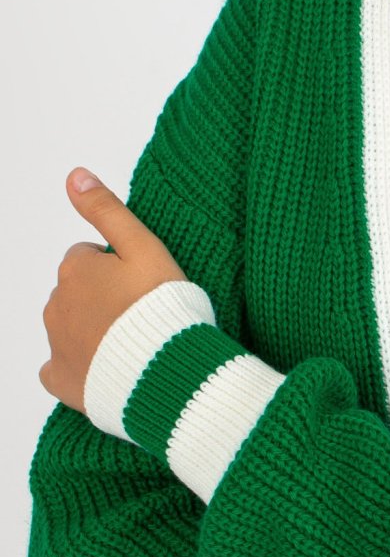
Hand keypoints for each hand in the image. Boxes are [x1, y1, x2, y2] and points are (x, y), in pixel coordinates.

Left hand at [39, 167, 188, 414]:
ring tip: (133, 342)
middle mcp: (56, 304)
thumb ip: (108, 210)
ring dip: (92, 330)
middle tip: (141, 313)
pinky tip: (107, 369)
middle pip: (76, 292)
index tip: (143, 284)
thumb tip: (75, 176)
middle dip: (101, 298)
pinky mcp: (61, 380)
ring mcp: (56, 344)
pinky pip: (59, 370)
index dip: (117, 269)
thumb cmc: (163, 308)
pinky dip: (79, 368)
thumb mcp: (144, 247)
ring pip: (68, 327)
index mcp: (75, 270)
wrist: (166, 370)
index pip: (87, 257)